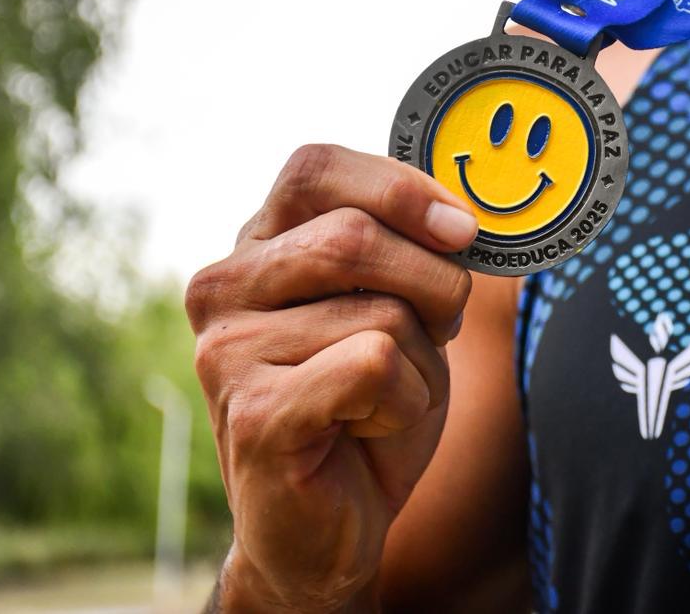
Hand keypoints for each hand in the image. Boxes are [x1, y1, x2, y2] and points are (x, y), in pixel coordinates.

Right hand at [186, 144, 477, 610]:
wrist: (329, 523)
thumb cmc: (368, 402)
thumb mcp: (400, 307)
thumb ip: (413, 252)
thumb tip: (465, 219)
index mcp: (258, 245)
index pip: (315, 167)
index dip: (398, 187)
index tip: (462, 228)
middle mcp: (225, 285)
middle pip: (354, 237)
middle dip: (435, 284)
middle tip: (442, 327)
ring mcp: (228, 349)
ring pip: (381, 312)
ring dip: (423, 362)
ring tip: (386, 397)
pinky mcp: (253, 411)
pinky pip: (375, 366)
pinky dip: (405, 402)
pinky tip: (366, 428)